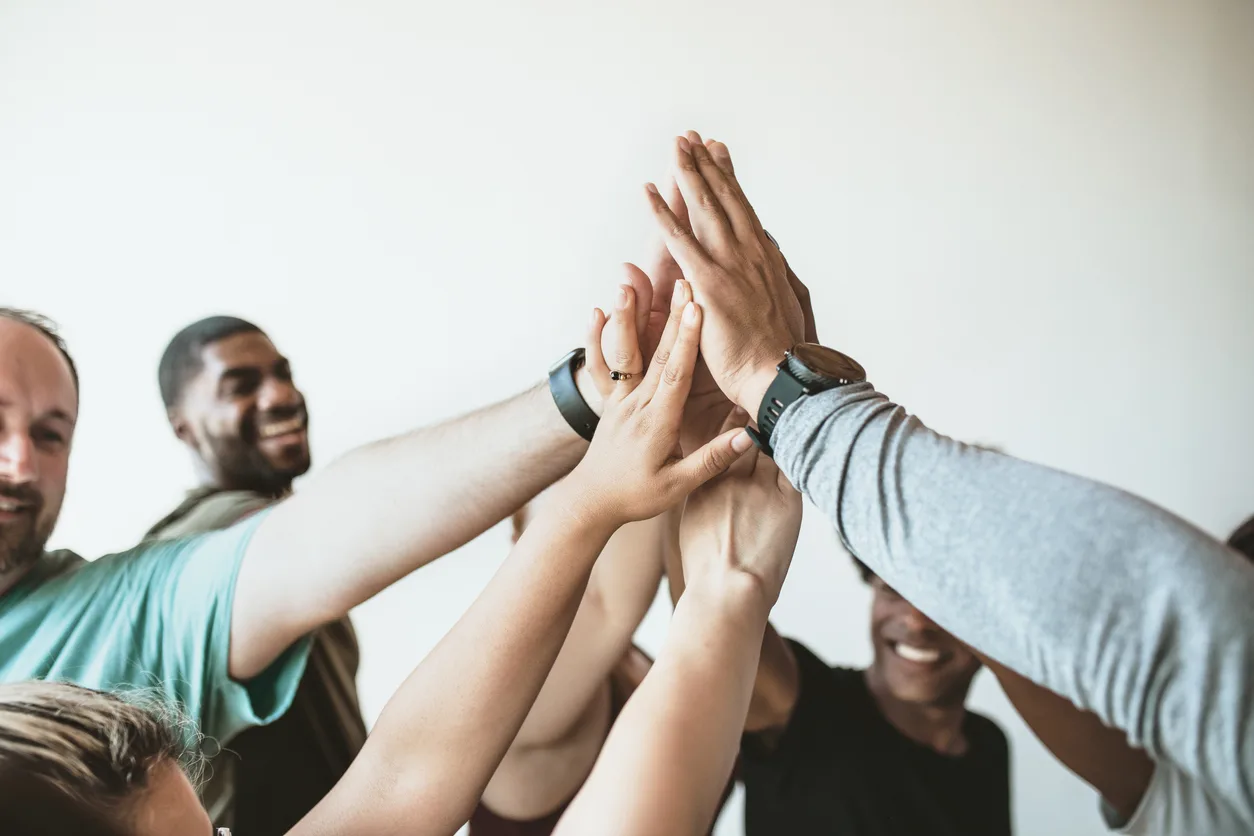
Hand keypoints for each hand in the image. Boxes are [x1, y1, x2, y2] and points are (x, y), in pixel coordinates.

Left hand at [569, 280, 754, 527]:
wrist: (591, 503)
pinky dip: (595, 339)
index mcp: (657, 423)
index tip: (696, 309)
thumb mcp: (678, 486)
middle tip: (682, 283)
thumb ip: (711, 460)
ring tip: (628, 284)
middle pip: (655, 355)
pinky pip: (601, 367)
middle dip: (670, 316)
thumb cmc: (636, 497)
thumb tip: (747, 436)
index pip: (675, 375)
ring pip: (625, 354)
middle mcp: (636, 406)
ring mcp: (619, 402)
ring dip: (629, 317)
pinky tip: (595, 312)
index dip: (687, 341)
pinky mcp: (609, 402)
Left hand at [644, 133, 806, 417]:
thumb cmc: (783, 355)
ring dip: (689, 173)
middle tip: (695, 137)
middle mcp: (752, 253)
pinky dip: (662, 212)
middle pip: (727, 198)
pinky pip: (678, 239)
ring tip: (676, 145)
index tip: (722, 155)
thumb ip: (776, 278)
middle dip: (710, 165)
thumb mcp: (788, 306)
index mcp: (768, 260)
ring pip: (706, 207)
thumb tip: (774, 254)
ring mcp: (731, 264)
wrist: (781, 377)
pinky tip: (647, 192)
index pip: (745, 211)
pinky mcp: (708, 282)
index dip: (731, 181)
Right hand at [679, 410, 802, 608]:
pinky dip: (803, 448)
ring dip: (784, 427)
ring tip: (798, 408)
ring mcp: (759, 486)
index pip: (721, 442)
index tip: (741, 408)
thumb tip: (718, 501)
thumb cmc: (708, 573)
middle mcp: (730, 478)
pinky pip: (797, 464)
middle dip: (759, 416)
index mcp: (704, 485)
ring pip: (775, 445)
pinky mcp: (787, 500)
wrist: (726, 591)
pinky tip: (814, 432)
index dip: (733, 423)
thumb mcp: (694, 529)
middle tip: (774, 395)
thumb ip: (706, 504)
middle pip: (749, 436)